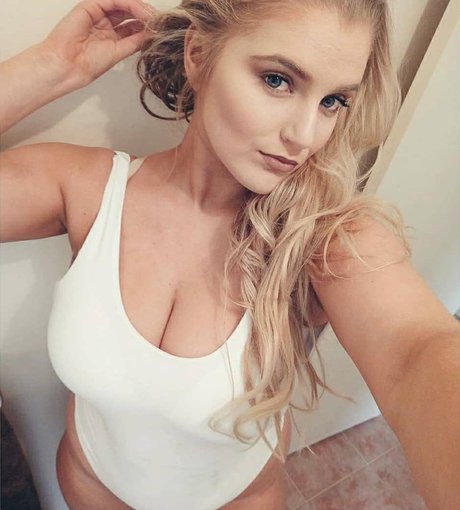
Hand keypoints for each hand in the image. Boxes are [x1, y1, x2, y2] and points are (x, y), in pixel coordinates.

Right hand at [41, 0, 155, 86]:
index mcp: (113, 37)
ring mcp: (99, 13)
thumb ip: (136, 40)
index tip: (162, 30)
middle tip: (160, 22)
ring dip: (140, 8)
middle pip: (131, 13)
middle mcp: (107, 23)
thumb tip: (153, 34)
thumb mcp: (120, 52)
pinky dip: (129, 3)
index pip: (134, 25)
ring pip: (124, 4)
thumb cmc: (88, 64)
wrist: (69, 65)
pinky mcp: (91, 5)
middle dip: (147, 16)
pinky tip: (140, 11)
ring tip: (152, 17)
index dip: (148, 26)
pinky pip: (114, 0)